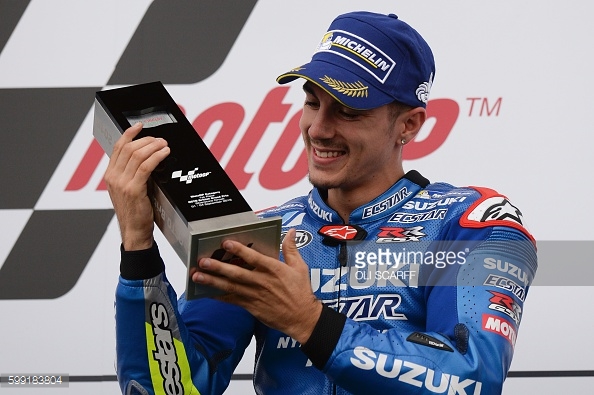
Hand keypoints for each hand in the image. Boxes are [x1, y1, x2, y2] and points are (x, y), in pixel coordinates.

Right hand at [103, 122, 169, 249]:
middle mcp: (113, 177)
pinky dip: (157, 157)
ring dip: (154, 146)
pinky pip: (146, 167)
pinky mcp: (133, 189)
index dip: (129, 134)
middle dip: (146, 140)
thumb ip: (132, 174)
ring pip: (137, 155)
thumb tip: (147, 157)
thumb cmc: (135, 211)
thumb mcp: (128, 189)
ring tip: (164, 144)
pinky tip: (164, 153)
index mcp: (110, 175)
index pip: (118, 148)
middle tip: (160, 139)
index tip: (140, 126)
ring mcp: (122, 183)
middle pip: (129, 148)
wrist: (134, 231)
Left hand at [191, 229, 321, 343]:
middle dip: (218, 267)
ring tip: (198, 276)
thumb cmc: (301, 292)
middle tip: (203, 261)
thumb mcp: (300, 267)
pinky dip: (219, 297)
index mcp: (274, 269)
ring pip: (231, 287)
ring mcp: (255, 295)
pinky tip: (207, 292)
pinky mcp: (251, 306)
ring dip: (213, 281)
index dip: (239, 250)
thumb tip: (291, 232)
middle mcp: (262, 282)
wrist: (302, 318)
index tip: (226, 243)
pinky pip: (232, 300)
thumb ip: (291, 249)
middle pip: (237, 273)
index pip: (253, 257)